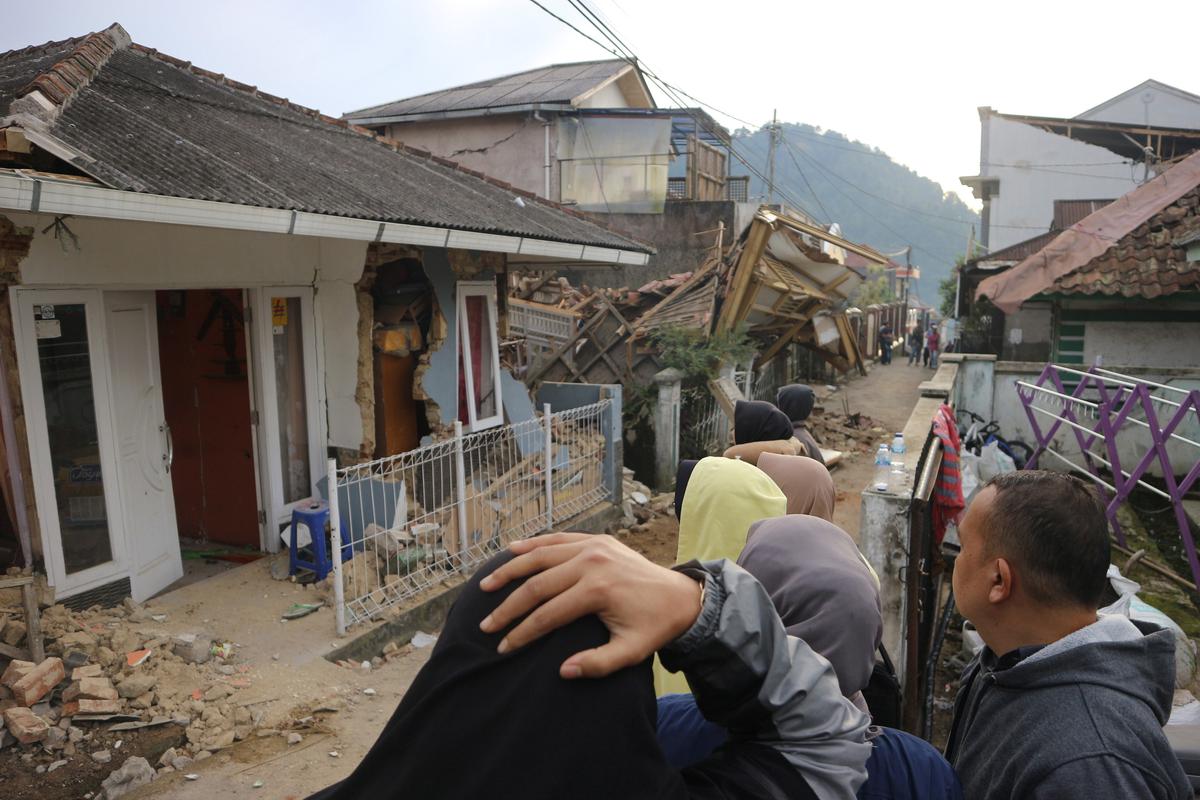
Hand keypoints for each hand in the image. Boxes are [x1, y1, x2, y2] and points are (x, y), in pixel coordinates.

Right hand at [478, 533, 702, 678]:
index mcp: (597, 590)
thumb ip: (598, 664)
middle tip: (486, 624)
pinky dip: (533, 544)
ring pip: (540, 555)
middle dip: (508, 607)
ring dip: (510, 570)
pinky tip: (512, 550)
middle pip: (537, 585)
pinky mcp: (596, 539)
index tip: (503, 648)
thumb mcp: (631, 652)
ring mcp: (592, 546)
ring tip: (486, 585)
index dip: (522, 633)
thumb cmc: (654, 627)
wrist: (681, 595)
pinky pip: (557, 539)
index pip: (547, 615)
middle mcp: (591, 563)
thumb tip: (563, 671)